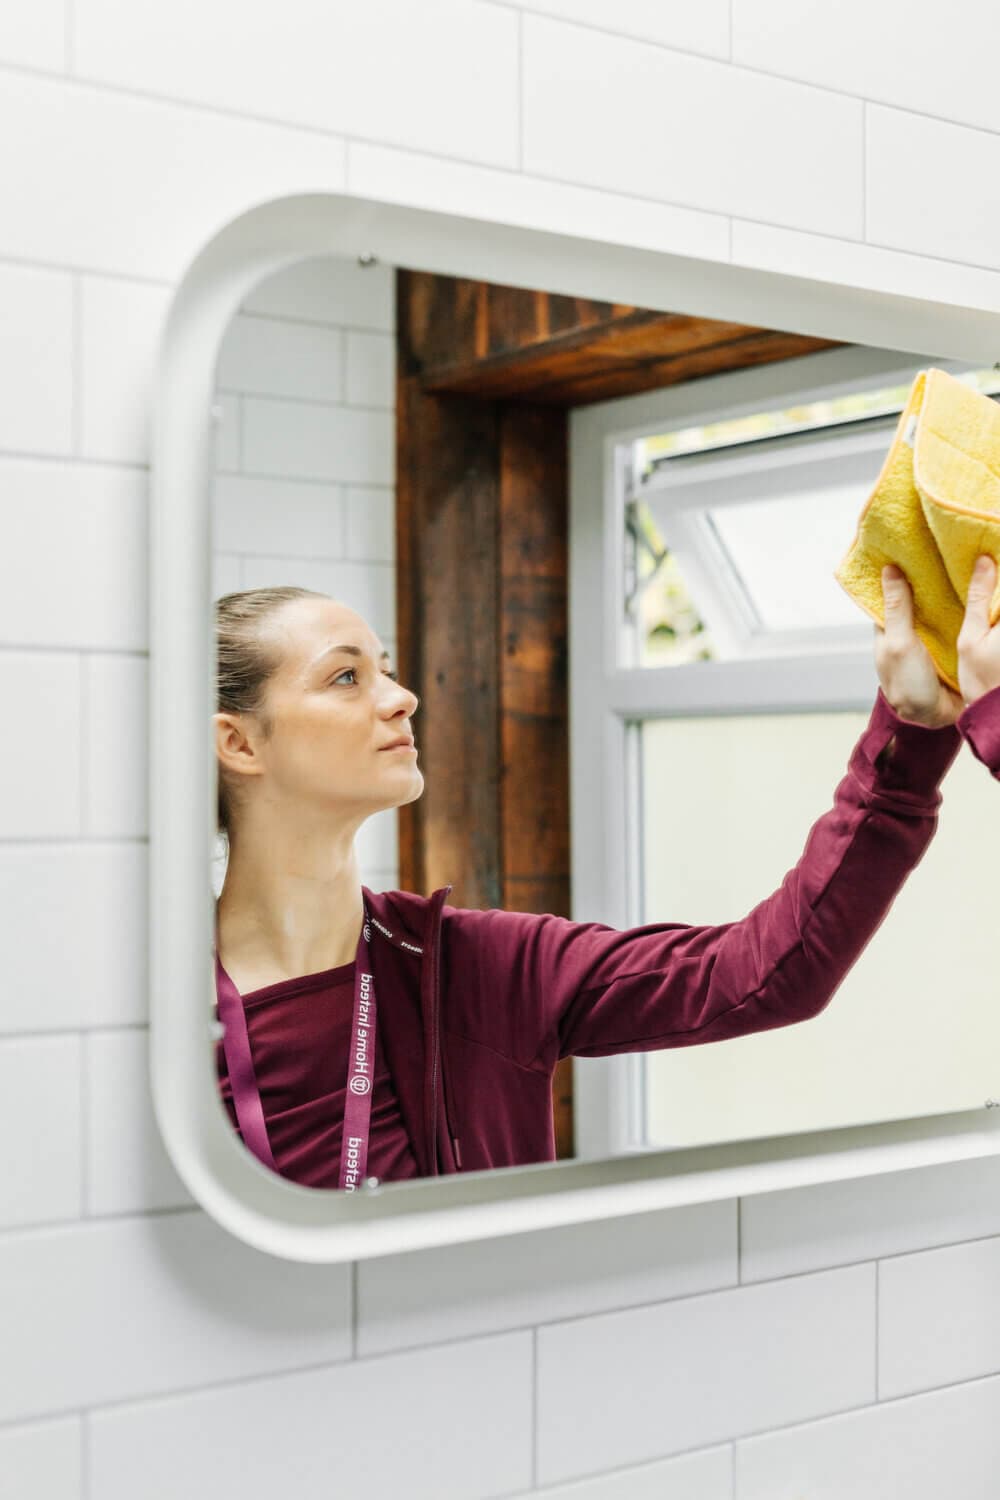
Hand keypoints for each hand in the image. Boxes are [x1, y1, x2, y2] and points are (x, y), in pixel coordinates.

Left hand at [875, 555, 999, 726]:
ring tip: (976, 557)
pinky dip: (973, 607)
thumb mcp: (898, 643)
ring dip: (960, 587)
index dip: (907, 563)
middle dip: (939, 571)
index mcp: (893, 623)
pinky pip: (965, 620)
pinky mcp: (957, 643)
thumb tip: (889, 569)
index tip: (921, 537)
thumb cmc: (905, 684)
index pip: (898, 585)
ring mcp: (937, 634)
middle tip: (959, 542)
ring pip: (948, 604)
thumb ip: (897, 608)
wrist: (931, 720)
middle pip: (927, 592)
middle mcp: (915, 625)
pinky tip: (988, 589)